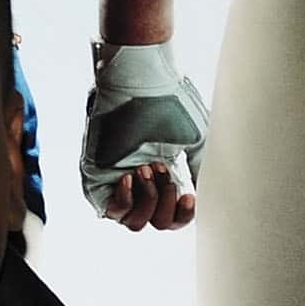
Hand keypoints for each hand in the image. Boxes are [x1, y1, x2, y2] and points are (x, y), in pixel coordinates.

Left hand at [81, 42, 206, 229]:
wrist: (143, 82)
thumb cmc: (170, 103)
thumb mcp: (196, 142)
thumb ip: (201, 172)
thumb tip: (207, 198)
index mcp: (162, 175)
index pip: (172, 217)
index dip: (183, 215)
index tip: (190, 195)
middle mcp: (140, 181)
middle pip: (155, 223)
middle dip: (165, 202)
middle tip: (161, 168)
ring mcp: (117, 180)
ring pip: (134, 223)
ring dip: (148, 200)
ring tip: (146, 168)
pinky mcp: (97, 177)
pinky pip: (110, 211)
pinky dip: (125, 200)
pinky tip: (130, 176)